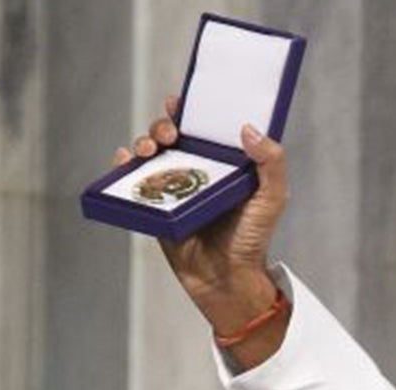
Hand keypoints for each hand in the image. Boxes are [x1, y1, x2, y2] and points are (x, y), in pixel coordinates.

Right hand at [114, 97, 289, 361]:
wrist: (228, 279)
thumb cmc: (252, 239)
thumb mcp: (272, 198)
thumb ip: (271, 162)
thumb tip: (249, 129)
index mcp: (221, 162)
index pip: (201, 127)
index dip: (188, 110)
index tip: (180, 103)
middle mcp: (195, 171)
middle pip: (169, 136)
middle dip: (162, 126)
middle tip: (170, 134)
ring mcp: (172, 190)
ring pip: (150, 156)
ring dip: (143, 142)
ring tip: (147, 149)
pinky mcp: (156, 210)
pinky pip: (135, 184)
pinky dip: (123, 166)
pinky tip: (123, 159)